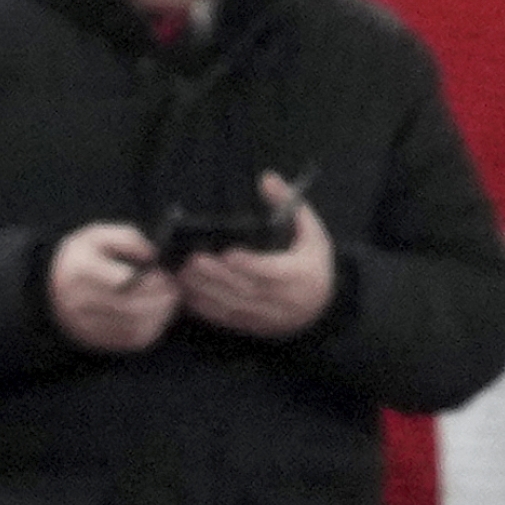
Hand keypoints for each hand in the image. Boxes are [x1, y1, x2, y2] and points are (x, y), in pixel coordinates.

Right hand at [48, 223, 179, 351]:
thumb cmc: (82, 258)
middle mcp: (79, 301)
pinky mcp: (96, 340)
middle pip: (130, 307)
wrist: (50, 287)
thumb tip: (153, 255)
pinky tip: (157, 314)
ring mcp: (86, 325)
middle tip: (172, 288)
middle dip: (159, 298)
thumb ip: (128, 239)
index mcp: (79, 271)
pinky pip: (132, 340)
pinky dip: (152, 328)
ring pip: (134, 326)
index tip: (160, 272)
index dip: (148, 279)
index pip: (121, 281)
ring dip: (159, 315)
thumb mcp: (98, 236)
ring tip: (168, 300)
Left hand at [178, 170, 334, 337]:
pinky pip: (225, 319)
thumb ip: (289, 204)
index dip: (250, 265)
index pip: (273, 272)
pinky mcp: (252, 327)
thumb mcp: (311, 232)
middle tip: (192, 259)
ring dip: (204, 291)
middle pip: (247, 290)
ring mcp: (266, 317)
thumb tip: (266, 177)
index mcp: (301, 276)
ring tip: (181, 272)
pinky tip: (185, 292)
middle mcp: (284, 301)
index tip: (228, 253)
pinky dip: (204, 307)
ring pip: (232, 306)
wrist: (322, 308)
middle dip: (217, 276)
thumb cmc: (312, 263)